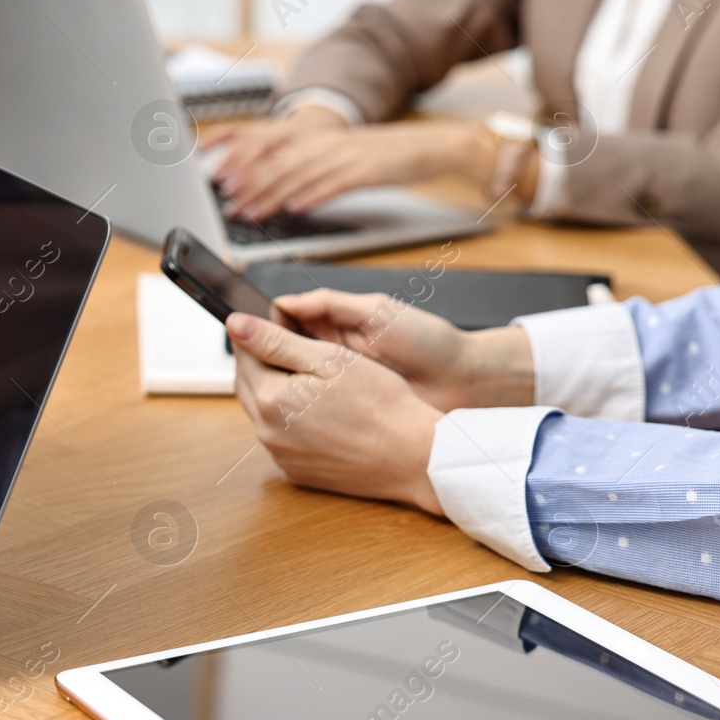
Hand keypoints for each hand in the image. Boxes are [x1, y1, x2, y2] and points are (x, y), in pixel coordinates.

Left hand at [214, 116, 495, 221]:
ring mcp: (344, 154)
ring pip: (300, 174)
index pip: (264, 136)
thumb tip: (268, 186)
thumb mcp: (333, 152)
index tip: (210, 167)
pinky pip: (335, 183)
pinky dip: (313, 195)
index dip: (234, 148)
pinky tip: (296, 207)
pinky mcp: (366, 169)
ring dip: (270, 194)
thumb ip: (300, 165)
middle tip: (224, 199)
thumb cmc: (377, 154)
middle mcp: (323, 141)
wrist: (427, 145)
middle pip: (276, 158)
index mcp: (313, 134)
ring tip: (248, 211)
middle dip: (246, 180)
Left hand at [228, 311, 444, 513]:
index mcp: (272, 400)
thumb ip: (276, 341)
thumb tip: (235, 324)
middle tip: (284, 347)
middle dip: (260, 363)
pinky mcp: (298, 472)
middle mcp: (268, 433)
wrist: (414, 457)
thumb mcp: (329, 359)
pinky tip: (316, 411)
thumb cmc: (380, 403)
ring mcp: (282, 456)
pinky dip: (288, 421)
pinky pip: (281, 439)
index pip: (244, 358)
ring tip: (306, 378)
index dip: (254, 337)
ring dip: (274, 392)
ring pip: (263, 414)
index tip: (264, 325)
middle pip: (249, 387)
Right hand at [271, 289, 534, 410]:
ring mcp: (337, 387)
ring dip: (282, 390)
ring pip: (290, 389)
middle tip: (261, 368)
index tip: (254, 336)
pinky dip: (300, 415)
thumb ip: (330, 304)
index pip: (284, 323)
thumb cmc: (428, 343)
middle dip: (270, 361)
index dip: (267, 329)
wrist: (466, 385)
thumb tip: (282, 303)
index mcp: (335, 326)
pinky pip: (309, 414)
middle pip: (281, 357)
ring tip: (278, 392)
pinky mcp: (345, 414)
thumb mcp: (377, 313)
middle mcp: (331, 357)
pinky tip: (299, 416)